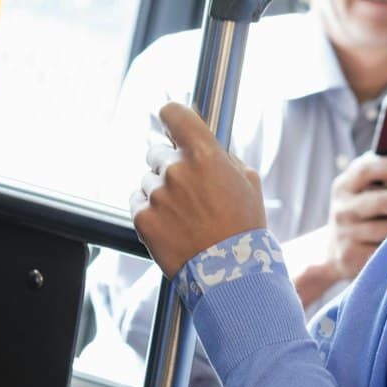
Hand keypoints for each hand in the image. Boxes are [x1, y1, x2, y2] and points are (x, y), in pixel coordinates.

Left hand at [131, 104, 267, 276]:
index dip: (172, 118)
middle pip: (157, 151)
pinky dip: (151, 211)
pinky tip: (172, 225)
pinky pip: (138, 203)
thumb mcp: (248, 182)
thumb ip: (222, 157)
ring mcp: (156, 195)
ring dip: (161, 192)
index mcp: (204, 154)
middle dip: (169, 165)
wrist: (231, 272)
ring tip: (184, 215)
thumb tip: (205, 144)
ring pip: (148, 180)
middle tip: (188, 189)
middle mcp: (176, 169)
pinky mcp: (142, 218)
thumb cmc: (244, 228)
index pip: (173, 113)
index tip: (172, 126)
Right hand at [324, 153, 386, 281]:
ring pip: (386, 229)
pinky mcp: (351, 257)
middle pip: (381, 200)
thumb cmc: (370, 213)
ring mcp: (344, 234)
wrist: (340, 250)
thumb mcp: (372, 190)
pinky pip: (384, 251)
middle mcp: (342, 208)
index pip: (365, 170)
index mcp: (345, 185)